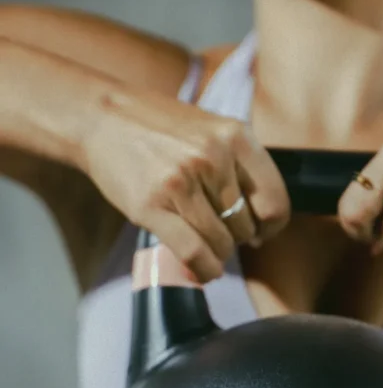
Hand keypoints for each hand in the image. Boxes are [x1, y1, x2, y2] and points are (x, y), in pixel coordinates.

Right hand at [82, 87, 290, 282]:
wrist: (103, 118)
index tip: (261, 232)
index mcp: (236, 137)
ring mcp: (182, 182)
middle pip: (245, 226)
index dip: (271, 226)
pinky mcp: (153, 206)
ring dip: (216, 254)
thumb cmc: (161, 129)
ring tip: (205, 244)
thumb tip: (265, 221)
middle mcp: (213, 157)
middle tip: (216, 228)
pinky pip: (194, 253)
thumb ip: (240, 166)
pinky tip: (203, 269)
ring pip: (221, 243)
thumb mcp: (212, 130)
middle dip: (235, 236)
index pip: (275, 201)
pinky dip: (204, 269)